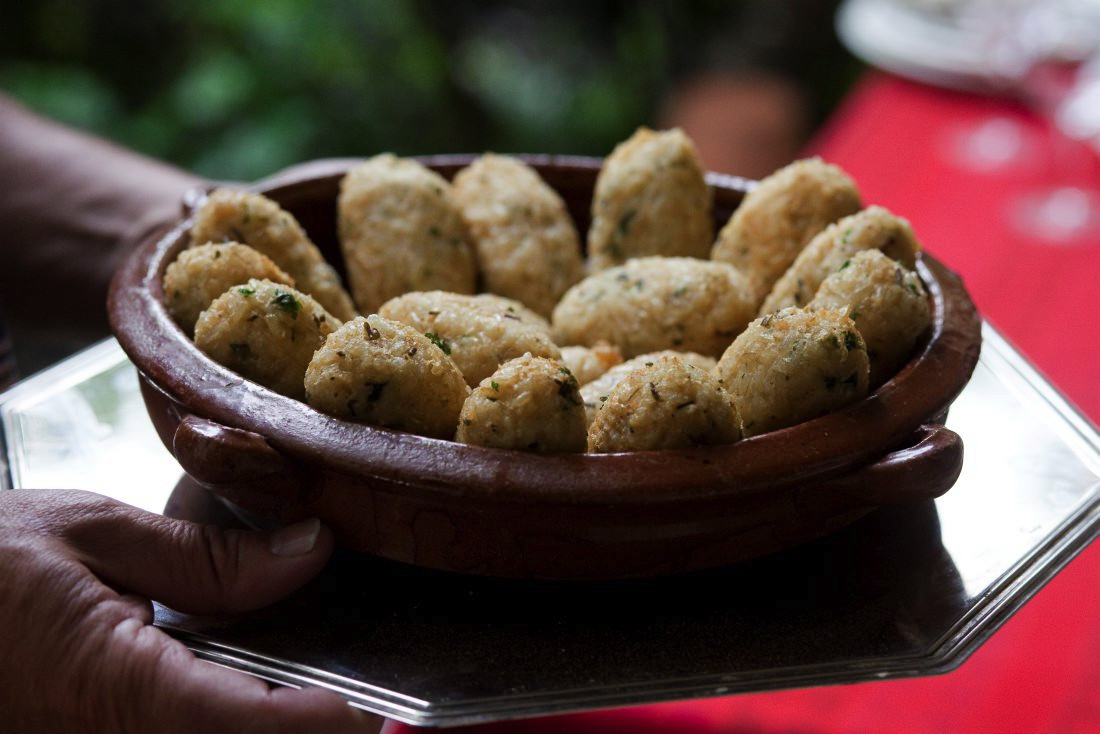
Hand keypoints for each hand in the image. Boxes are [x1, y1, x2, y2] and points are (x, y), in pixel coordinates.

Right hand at [0, 488, 381, 732]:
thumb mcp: (90, 535)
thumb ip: (208, 557)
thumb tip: (311, 550)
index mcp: (120, 687)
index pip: (253, 724)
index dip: (328, 723)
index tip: (385, 711)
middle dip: (308, 728)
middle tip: (362, 695)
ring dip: (268, 722)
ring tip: (313, 684)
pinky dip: (228, 717)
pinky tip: (248, 686)